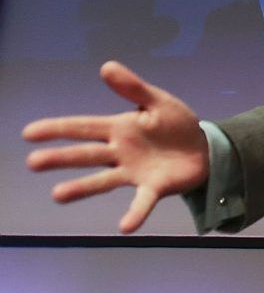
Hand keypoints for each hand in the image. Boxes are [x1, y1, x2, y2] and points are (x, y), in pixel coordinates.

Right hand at [23, 61, 208, 233]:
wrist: (204, 148)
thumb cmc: (176, 124)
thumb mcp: (157, 101)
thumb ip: (133, 88)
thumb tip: (106, 66)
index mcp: (119, 128)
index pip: (83, 127)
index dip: (57, 129)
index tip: (29, 133)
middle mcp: (120, 152)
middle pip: (86, 155)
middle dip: (61, 158)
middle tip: (33, 162)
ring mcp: (134, 172)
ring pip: (103, 181)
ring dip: (82, 188)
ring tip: (58, 195)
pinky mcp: (153, 188)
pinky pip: (142, 202)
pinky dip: (134, 214)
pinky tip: (125, 226)